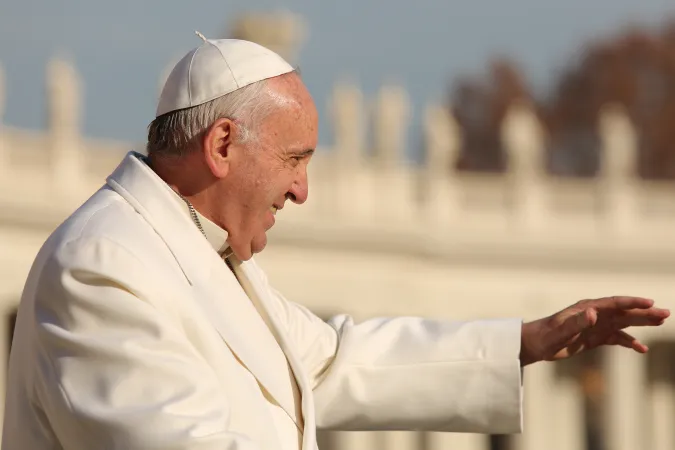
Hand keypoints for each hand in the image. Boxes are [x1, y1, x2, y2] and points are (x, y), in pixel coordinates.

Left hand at [520, 296, 669, 365]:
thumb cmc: (545, 336)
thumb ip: (576, 323)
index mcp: (587, 308)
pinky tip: (641, 349)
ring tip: (661, 322)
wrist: (535, 344)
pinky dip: (629, 342)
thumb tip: (593, 313)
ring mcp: (595, 326)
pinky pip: (615, 338)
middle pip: (623, 311)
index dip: (632, 302)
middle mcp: (594, 314)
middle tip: (666, 313)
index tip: (650, 303)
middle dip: (644, 312)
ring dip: (641, 323)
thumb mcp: (560, 332)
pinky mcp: (594, 338)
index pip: (614, 303)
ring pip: (623, 323)